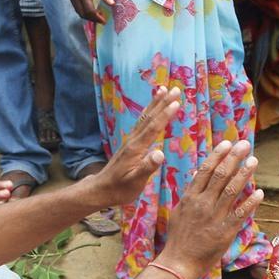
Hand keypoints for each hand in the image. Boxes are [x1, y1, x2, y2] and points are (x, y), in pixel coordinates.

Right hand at [68, 0, 110, 22]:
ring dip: (88, 16)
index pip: (90, 11)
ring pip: (79, 11)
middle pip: (83, 14)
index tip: (104, 21)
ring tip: (97, 14)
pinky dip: (83, 10)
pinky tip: (90, 8)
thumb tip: (112, 4)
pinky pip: (77, 6)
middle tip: (101, 19)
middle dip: (92, 19)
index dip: (97, 18)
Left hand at [81, 87, 180, 207]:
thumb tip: (160, 154)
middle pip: (150, 118)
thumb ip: (147, 167)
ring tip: (162, 90)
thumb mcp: (135, 181)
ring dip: (155, 104)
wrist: (101, 189)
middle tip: (174, 89)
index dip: (165, 114)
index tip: (176, 102)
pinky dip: (149, 113)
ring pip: (145, 118)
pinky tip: (151, 109)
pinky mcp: (130, 144)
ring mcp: (131, 141)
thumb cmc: (120, 188)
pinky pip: (142, 124)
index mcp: (137, 148)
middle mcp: (133, 140)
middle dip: (162, 103)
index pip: (154, 128)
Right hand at [159, 140, 262, 278]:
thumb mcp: (179, 211)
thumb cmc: (179, 238)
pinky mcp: (224, 232)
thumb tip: (196, 175)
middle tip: (245, 144)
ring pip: (231, 190)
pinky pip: (240, 214)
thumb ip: (190, 193)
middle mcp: (202, 204)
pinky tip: (259, 193)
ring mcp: (214, 217)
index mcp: (190, 197)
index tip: (228, 143)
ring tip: (253, 161)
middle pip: (220, 175)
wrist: (178, 262)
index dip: (218, 155)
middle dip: (233, 158)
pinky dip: (250, 203)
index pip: (205, 170)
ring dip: (244, 174)